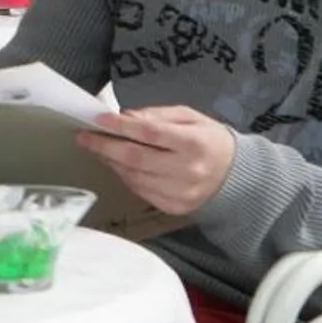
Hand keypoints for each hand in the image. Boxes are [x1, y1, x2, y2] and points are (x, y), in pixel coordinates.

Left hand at [75, 106, 237, 215]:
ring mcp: (180, 193)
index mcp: (194, 143)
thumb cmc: (210, 140)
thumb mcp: (190, 117)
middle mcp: (188, 170)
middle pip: (136, 158)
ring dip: (112, 162)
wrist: (236, 176)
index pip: (151, 133)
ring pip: (134, 177)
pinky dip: (126, 176)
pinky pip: (140, 191)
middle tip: (85, 137)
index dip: (122, 126)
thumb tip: (126, 116)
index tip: (100, 119)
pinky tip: (119, 165)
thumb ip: (158, 114)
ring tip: (100, 149)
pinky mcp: (174, 207)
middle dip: (105, 146)